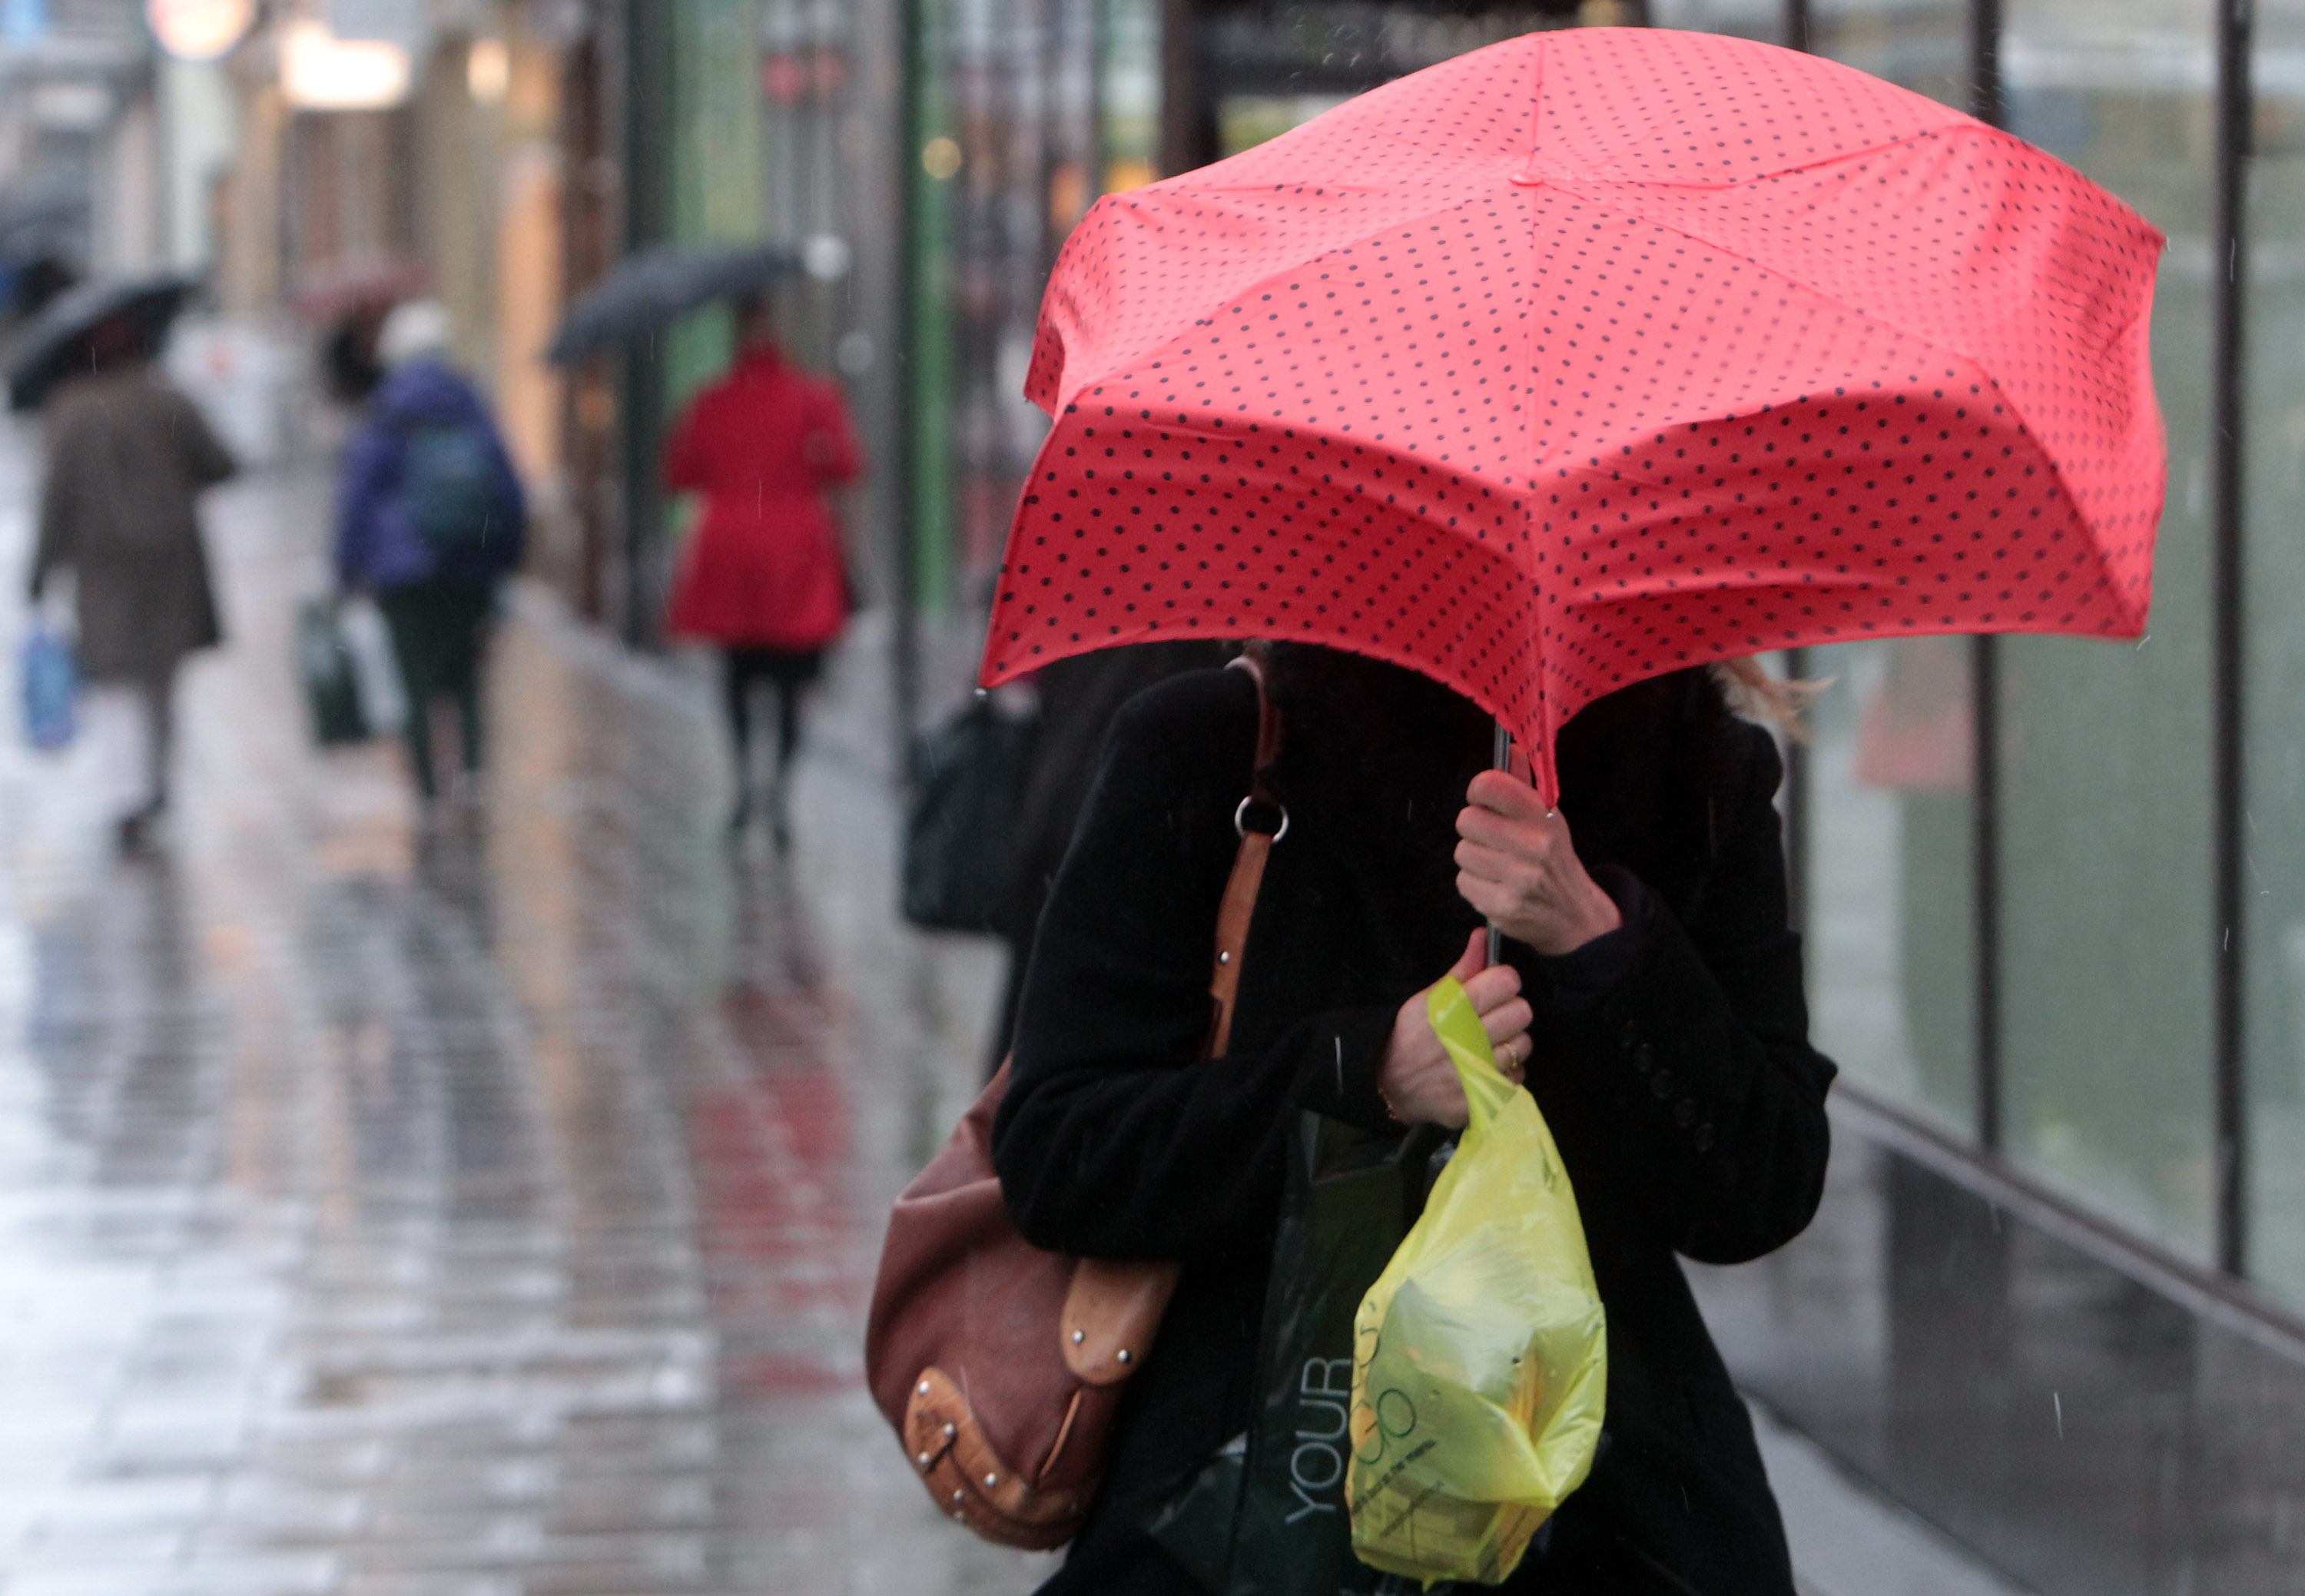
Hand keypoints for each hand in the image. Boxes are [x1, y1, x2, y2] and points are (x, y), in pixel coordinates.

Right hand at [1376, 931, 1533, 1128]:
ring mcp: (1478, 1071)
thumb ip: (1461, 970)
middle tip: (1493, 1016)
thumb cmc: (1410, 1037)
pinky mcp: (1485, 1096)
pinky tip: (1487, 1067)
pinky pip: (1517, 1075)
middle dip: (1510, 1010)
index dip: (1504, 981)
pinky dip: (1507, 1071)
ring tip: (1490, 1043)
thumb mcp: (1427, 999)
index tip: (1494, 987)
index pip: (1505, 982)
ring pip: (1523, 1044)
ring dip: (1511, 1042)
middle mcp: (1467, 1038)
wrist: (1392, 1089)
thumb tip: (1484, 936)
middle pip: (1521, 1012)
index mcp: (1451, 1008)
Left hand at [1454, 754, 1620, 956]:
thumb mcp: (1548, 819)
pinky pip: (1463, 882)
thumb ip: (1523, 785)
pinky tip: (1495, 885)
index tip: (1485, 801)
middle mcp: (1534, 845)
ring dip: (1474, 858)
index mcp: (1543, 817)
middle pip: (1466, 820)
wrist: (1574, 916)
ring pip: (1462, 852)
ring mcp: (1518, 878)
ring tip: (1497, 864)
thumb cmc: (1553, 859)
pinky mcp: (1502, 906)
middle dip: (1474, 829)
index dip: (1479, 791)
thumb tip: (1511, 748)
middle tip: (1493, 839)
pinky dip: (1474, 884)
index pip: (1489, 785)